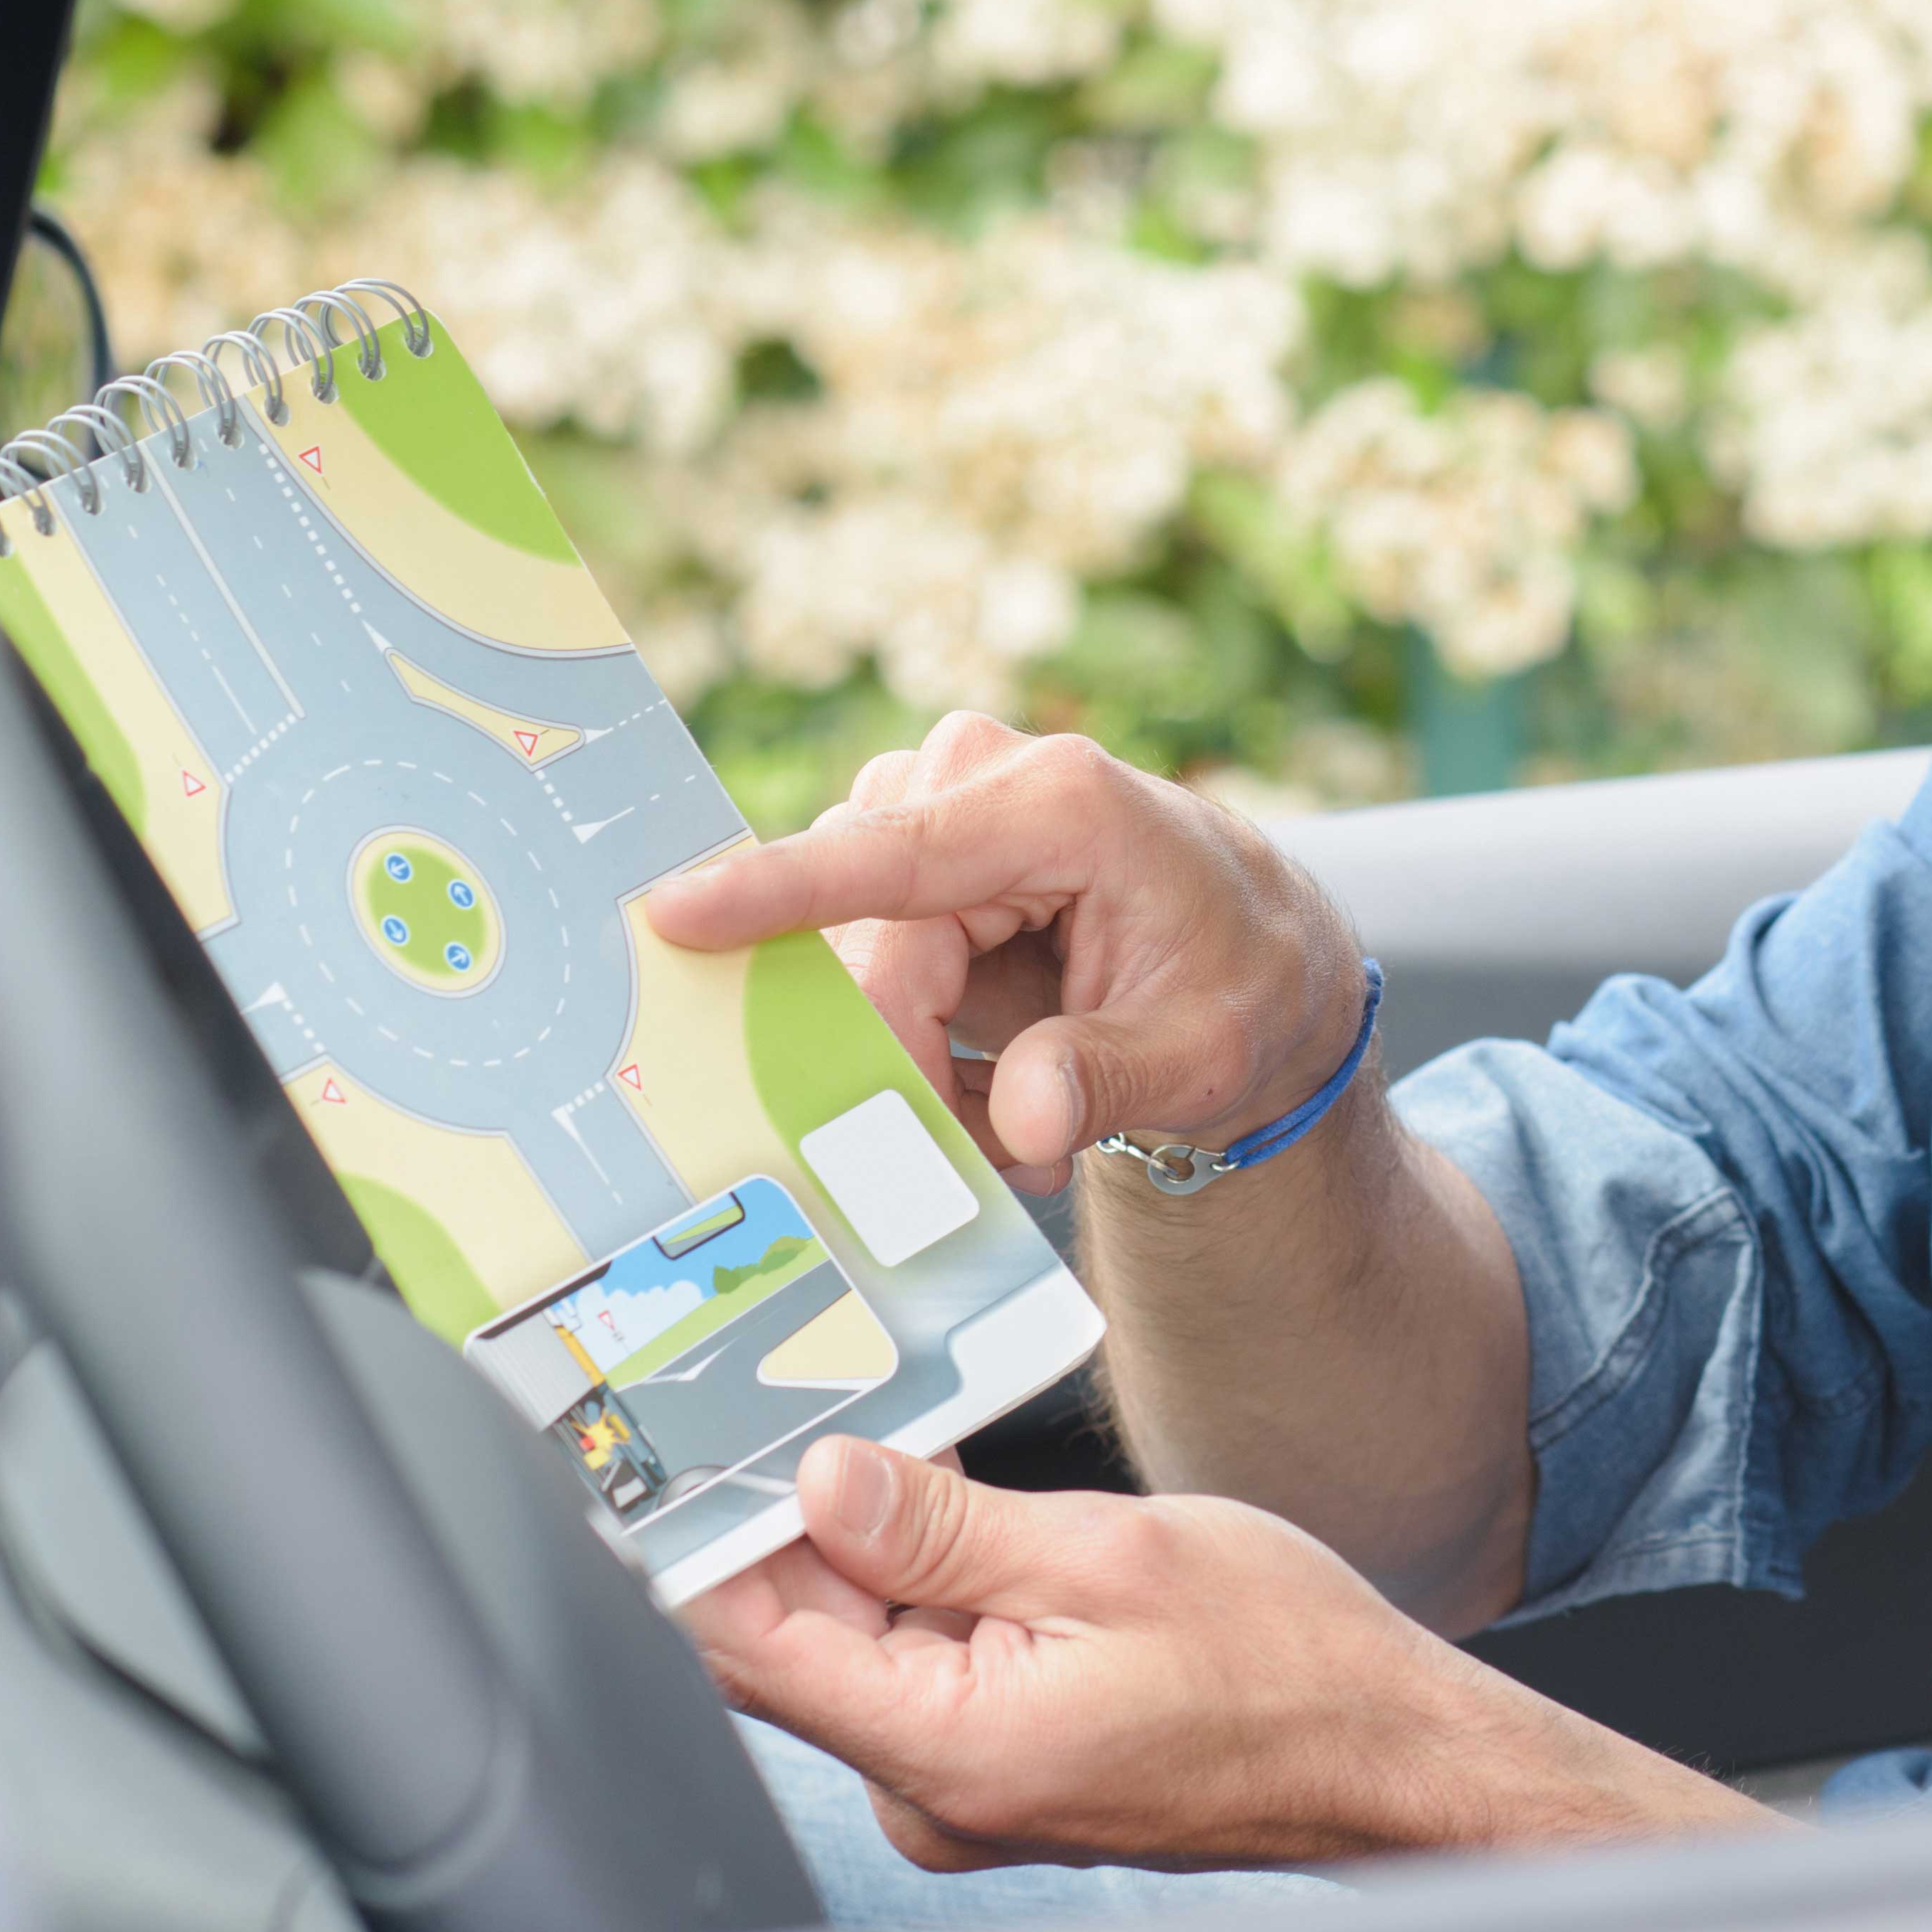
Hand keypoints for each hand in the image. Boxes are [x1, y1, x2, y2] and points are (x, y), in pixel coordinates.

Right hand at [645, 714, 1363, 1191]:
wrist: (1257, 956)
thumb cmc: (1239, 986)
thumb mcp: (1205, 1054)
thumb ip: (1111, 1080)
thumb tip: (1025, 1116)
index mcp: (1063, 802)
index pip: (896, 857)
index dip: (778, 892)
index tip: (675, 914)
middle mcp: (985, 778)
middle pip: (870, 948)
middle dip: (917, 1069)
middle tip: (1012, 1152)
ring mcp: (936, 808)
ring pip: (856, 965)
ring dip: (926, 1065)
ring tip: (1033, 1114)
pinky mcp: (911, 851)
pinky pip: (861, 965)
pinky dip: (920, 1045)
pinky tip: (1001, 1084)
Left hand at [686, 1438, 1770, 1867]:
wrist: (1386, 1755)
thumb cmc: (1286, 1663)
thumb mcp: (1109, 1552)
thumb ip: (945, 1525)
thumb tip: (820, 1479)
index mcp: (951, 1748)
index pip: (749, 1644)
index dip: (693, 1536)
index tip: (655, 1446)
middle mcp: (935, 1792)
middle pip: (791, 1647)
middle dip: (774, 1524)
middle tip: (761, 1395)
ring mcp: (964, 1788)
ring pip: (852, 1652)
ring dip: (850, 1549)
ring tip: (866, 1431)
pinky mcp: (998, 1767)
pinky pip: (913, 1670)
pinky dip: (909, 1588)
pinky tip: (936, 1507)